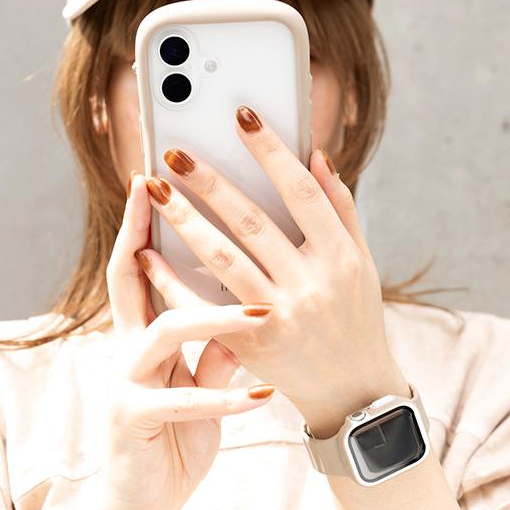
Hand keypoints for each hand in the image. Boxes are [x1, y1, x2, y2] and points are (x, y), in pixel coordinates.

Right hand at [76, 172, 276, 509]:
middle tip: (160, 190)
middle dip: (143, 232)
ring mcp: (125, 382)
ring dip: (215, 318)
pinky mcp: (134, 418)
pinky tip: (263, 396)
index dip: (139, 226)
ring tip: (262, 316)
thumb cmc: (173, 435)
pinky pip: (185, 400)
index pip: (136, 268)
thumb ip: (219, 346)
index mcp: (140, 335)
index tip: (147, 183)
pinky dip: (226, 397)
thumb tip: (252, 308)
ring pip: (165, 331)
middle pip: (128, 279)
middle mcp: (125, 349)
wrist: (139, 502)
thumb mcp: (199, 383)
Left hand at [136, 105, 410, 438]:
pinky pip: (202, 307)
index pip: (302, 192)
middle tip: (176, 151)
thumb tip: (319, 156)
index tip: (242, 116)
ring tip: (154, 189)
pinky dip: (171, 278)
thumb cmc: (357, 318)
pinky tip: (146, 252)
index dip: (271, 150)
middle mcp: (311, 286)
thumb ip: (340, 209)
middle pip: (252, 222)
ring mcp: (279, 318)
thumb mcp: (363, 263)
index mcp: (341, 258)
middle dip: (210, 182)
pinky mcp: (250, 346)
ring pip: (222, 259)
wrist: (353, 393)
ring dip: (183, 220)